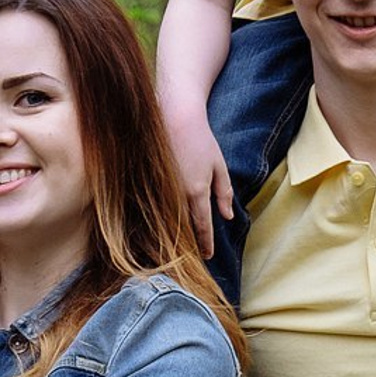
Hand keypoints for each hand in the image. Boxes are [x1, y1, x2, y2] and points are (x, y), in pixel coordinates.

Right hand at [165, 103, 233, 259]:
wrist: (173, 116)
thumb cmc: (200, 139)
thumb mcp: (219, 166)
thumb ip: (223, 193)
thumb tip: (227, 217)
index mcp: (196, 192)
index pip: (201, 226)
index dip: (205, 243)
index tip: (208, 256)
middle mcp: (176, 194)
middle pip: (181, 228)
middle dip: (188, 245)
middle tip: (192, 259)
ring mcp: (159, 188)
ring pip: (165, 219)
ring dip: (171, 235)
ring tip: (175, 249)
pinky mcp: (147, 182)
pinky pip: (152, 206)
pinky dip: (156, 217)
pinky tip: (157, 225)